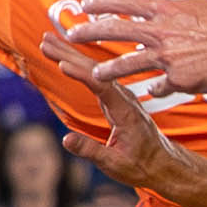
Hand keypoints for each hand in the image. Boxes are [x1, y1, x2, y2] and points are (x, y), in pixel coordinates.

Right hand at [36, 43, 179, 187]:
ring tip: (48, 41)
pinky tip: (66, 56)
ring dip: (71, 54)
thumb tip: (66, 140)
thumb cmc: (141, 165)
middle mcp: (124, 98)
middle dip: (68, 55)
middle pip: (94, 71)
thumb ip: (90, 151)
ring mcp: (120, 95)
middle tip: (45, 42)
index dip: (81, 74)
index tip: (61, 63)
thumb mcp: (114, 164)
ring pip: (93, 70)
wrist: (162, 163)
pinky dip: (79, 63)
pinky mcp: (117, 97)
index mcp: (125, 112)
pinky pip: (96, 75)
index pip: (101, 87)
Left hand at [60, 0, 206, 97]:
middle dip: (90, 31)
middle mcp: (162, 31)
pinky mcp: (178, 78)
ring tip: (93, 75)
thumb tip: (159, 9)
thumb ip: (174, 10)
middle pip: (117, 29)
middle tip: (72, 33)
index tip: (85, 3)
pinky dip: (154, 88)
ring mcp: (168, 56)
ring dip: (108, 70)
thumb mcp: (197, 6)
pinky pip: (159, 86)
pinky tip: (151, 92)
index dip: (103, 2)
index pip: (126, 2)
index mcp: (166, 10)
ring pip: (128, 63)